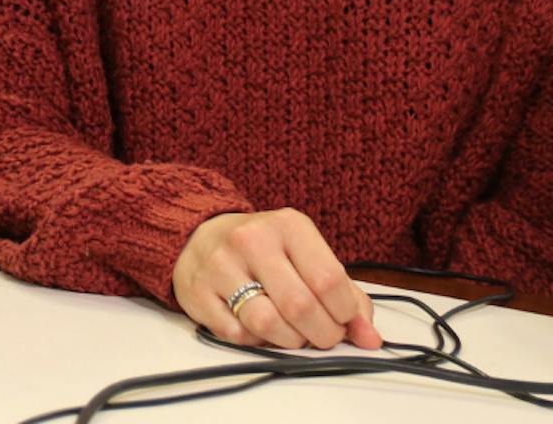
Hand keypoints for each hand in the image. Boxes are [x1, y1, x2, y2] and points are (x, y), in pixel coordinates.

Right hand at [172, 209, 382, 350]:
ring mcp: (219, 263)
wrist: (198, 236)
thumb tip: (371, 339)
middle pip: (300, 306)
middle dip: (321, 335)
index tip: (341, 321)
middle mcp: (251, 238)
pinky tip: (257, 325)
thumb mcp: (308, 258)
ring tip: (291, 333)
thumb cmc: (267, 253)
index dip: (344, 314)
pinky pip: (238, 334)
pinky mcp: (197, 290)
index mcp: (287, 225)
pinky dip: (255, 340)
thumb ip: (347, 297)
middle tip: (320, 336)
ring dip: (289, 341)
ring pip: (267, 322)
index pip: (329, 279)